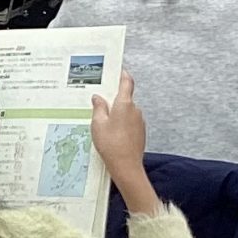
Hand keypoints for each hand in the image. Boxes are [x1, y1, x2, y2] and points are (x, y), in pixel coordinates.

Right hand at [91, 72, 159, 215]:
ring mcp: (139, 121)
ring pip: (127, 111)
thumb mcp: (98, 124)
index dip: (122, 75)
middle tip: (99, 103)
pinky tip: (111, 134)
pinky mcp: (140, 132)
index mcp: (124, 103)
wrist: (126, 166)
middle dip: (113, 99)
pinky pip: (129, 122)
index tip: (118, 70)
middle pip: (124, 98)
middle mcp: (135, 110)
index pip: (127, 82)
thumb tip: (98, 98)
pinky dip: (121, 124)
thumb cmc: (111, 144)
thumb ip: (98, 108)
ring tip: (103, 124)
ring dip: (116, 114)